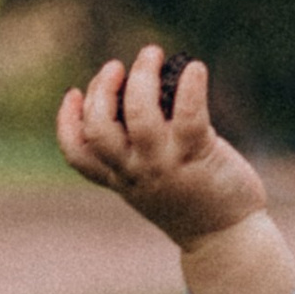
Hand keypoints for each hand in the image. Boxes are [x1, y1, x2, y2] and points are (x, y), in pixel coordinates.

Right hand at [57, 48, 270, 253]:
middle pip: (99, 127)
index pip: (77, 153)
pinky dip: (190, 86)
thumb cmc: (192, 203)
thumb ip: (137, 156)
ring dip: (142, 76)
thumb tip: (138, 103)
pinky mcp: (198, 155)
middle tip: (118, 67)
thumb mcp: (152, 186)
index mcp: (120, 179)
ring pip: (139, 114)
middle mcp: (136, 172)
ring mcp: (165, 164)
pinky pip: (189, 114)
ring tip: (151, 54)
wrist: (227, 239)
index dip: (67, 121)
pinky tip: (195, 68)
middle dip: (102, 89)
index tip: (74, 94)